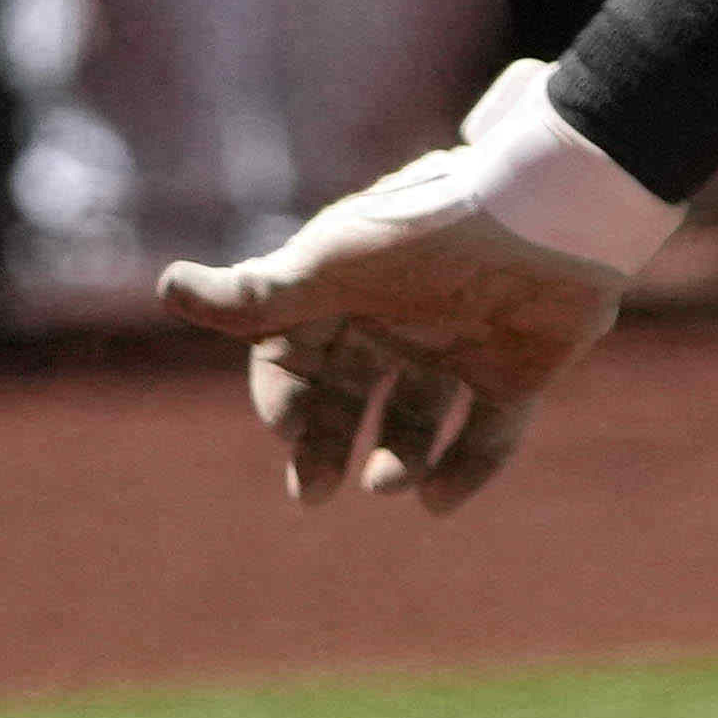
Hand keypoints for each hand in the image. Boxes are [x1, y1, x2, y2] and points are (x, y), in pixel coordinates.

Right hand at [155, 68, 679, 509]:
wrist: (548, 216)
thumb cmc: (427, 233)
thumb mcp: (334, 266)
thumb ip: (260, 294)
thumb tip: (169, 286)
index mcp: (345, 292)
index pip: (291, 357)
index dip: (282, 398)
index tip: (288, 431)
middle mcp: (398, 322)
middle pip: (344, 397)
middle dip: (324, 444)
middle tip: (314, 492)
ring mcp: (457, 347)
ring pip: (412, 419)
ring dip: (396, 459)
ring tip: (390, 483)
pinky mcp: (516, 370)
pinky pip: (485, 435)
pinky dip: (463, 471)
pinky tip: (436, 501)